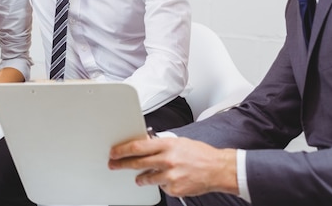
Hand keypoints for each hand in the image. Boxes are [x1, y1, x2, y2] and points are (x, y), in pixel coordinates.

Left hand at [108, 137, 238, 197]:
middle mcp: (167, 160)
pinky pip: (160, 187)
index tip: (114, 152)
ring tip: (140, 177)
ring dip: (140, 178)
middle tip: (114, 165)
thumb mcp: (179, 142)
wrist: (217, 169)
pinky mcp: (174, 189)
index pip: (138, 147)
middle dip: (122, 164)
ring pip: (146, 178)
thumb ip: (161, 144)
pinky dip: (162, 184)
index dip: (122, 150)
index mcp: (167, 145)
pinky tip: (169, 179)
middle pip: (137, 163)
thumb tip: (146, 144)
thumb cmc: (200, 154)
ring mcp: (170, 176)